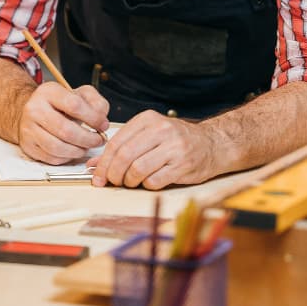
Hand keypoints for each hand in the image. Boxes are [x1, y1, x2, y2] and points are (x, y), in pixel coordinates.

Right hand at [18, 82, 108, 164]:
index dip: (93, 118)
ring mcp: (29, 128)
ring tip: (87, 147)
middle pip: (65, 130)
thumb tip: (102, 121)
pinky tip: (74, 151)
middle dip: (88, 139)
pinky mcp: (28, 145)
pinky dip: (67, 158)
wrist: (35, 110)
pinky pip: (51, 158)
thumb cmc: (61, 104)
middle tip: (99, 140)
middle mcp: (34, 109)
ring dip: (78, 151)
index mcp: (49, 92)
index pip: (74, 105)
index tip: (103, 125)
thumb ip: (96, 103)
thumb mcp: (80, 94)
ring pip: (57, 147)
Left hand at [88, 110, 218, 189]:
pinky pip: (154, 181)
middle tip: (111, 182)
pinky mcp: (182, 165)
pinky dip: (146, 185)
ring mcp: (173, 147)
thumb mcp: (149, 135)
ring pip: (137, 170)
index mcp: (149, 119)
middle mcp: (161, 130)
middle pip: (125, 156)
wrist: (212, 144)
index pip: (117, 142)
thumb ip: (122, 147)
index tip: (97, 175)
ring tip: (131, 181)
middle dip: (113, 174)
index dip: (103, 162)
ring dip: (129, 181)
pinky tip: (149, 182)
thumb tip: (94, 165)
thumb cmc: (176, 140)